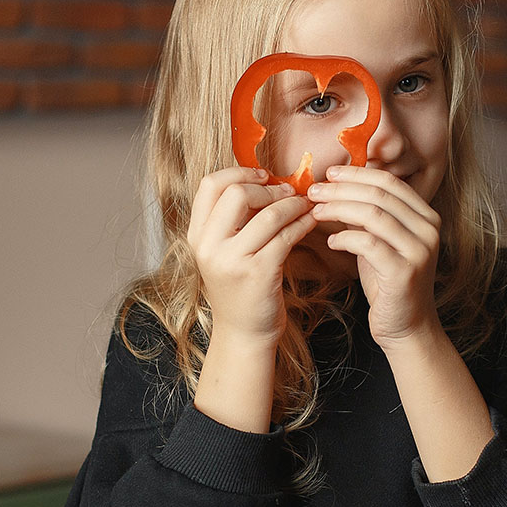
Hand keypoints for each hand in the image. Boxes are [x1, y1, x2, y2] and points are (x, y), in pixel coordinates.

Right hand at [187, 167, 316, 347]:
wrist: (243, 333)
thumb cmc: (239, 289)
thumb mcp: (224, 252)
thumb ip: (233, 220)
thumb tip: (263, 181)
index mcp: (197, 236)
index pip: (210, 185)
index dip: (239, 172)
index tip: (263, 176)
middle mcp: (208, 247)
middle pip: (236, 193)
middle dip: (268, 188)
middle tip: (288, 191)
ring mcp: (232, 261)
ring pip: (267, 214)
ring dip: (292, 204)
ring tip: (305, 204)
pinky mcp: (259, 273)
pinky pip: (285, 236)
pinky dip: (302, 223)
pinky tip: (310, 221)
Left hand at [308, 165, 441, 348]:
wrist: (406, 326)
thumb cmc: (388, 283)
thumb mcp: (380, 241)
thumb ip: (368, 215)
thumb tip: (338, 185)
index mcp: (426, 216)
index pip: (390, 183)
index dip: (357, 174)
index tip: (329, 174)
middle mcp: (429, 230)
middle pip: (380, 195)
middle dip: (342, 189)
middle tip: (314, 191)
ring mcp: (419, 251)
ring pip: (373, 215)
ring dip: (338, 210)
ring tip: (316, 212)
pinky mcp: (404, 272)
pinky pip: (368, 244)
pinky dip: (345, 239)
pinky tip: (331, 242)